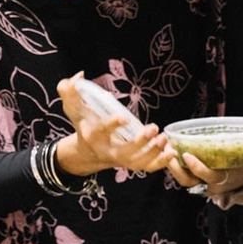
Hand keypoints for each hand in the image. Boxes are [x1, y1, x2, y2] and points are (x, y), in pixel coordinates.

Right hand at [56, 75, 171, 175]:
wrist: (88, 152)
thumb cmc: (85, 125)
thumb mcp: (75, 109)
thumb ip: (71, 92)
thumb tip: (79, 75)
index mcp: (93, 136)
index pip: (101, 132)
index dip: (111, 125)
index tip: (124, 118)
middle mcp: (107, 150)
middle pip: (124, 152)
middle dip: (139, 143)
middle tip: (153, 128)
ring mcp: (121, 160)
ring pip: (138, 163)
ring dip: (153, 153)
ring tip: (164, 139)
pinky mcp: (132, 164)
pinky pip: (147, 168)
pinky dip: (160, 163)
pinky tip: (171, 151)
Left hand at [170, 135, 242, 194]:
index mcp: (223, 179)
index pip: (208, 176)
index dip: (197, 168)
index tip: (187, 155)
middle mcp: (208, 184)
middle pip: (187, 180)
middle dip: (175, 168)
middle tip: (169, 150)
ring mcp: (199, 181)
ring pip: (181, 178)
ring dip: (170, 165)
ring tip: (164, 146)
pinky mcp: (193, 176)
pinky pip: (180, 173)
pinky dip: (171, 162)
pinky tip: (166, 147)